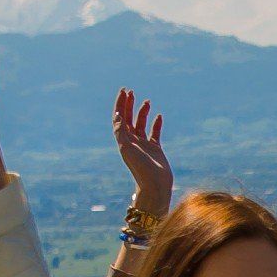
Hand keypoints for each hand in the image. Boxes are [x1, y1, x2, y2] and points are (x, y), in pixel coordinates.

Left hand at [112, 90, 170, 220]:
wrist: (155, 185)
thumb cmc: (140, 168)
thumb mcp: (127, 149)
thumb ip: (121, 132)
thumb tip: (117, 116)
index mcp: (123, 140)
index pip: (119, 118)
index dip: (120, 104)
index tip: (123, 92)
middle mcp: (132, 141)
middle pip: (128, 119)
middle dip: (128, 105)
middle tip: (131, 91)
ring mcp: (144, 145)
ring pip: (141, 124)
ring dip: (142, 112)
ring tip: (146, 100)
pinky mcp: (155, 149)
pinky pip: (154, 133)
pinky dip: (156, 124)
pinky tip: (158, 116)